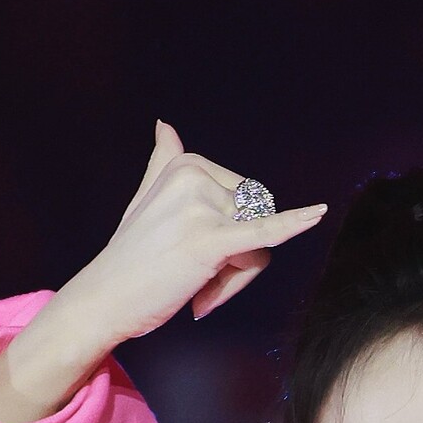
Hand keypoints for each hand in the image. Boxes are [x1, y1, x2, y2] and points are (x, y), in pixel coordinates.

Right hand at [65, 120, 327, 345]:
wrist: (105, 296)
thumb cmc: (130, 257)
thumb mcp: (145, 198)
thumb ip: (161, 162)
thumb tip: (166, 125)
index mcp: (186, 163)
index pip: (244, 200)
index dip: (231, 237)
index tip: (192, 255)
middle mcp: (195, 176)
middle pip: (255, 222)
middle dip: (236, 260)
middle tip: (193, 279)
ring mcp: (202, 206)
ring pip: (257, 247)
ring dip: (233, 279)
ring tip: (193, 288)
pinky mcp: (210, 240)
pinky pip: (264, 235)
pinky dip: (294, 225)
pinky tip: (318, 213)